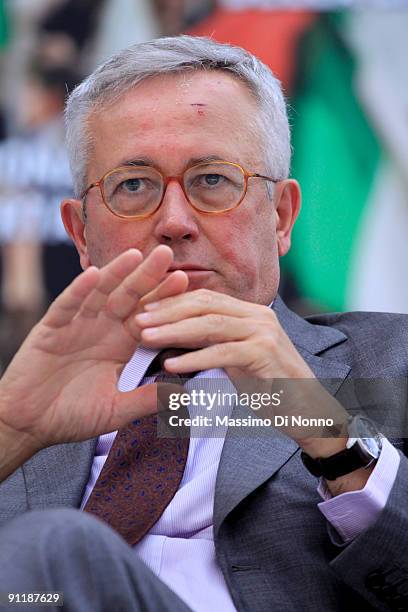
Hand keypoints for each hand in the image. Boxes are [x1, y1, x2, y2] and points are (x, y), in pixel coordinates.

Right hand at [0, 245, 187, 458]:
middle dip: (146, 276)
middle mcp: (101, 329)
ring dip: (115, 274)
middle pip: (127, 297)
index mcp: (119, 344)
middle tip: (166, 254)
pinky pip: (66, 307)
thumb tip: (182, 394)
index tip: (185, 280)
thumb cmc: (71, 416)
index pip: (147, 316)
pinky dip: (79, 291)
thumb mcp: (115, 409)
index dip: (163, 299)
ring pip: (99, 294)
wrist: (29, 425)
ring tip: (135, 255)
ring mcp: (75, 326)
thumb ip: (146, 399)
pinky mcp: (50, 330)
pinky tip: (93, 275)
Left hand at [135, 289, 348, 447]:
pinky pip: (222, 352)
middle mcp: (258, 315)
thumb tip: (174, 338)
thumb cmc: (269, 388)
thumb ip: (212, 344)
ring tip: (146, 338)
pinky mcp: (265, 353)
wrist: (308, 412)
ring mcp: (263, 332)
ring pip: (210, 324)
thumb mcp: (236, 360)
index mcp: (250, 312)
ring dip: (174, 330)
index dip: (172, 302)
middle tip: (137, 321)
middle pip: (204, 304)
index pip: (205, 298)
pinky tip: (171, 365)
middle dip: (167, 311)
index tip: (143, 310)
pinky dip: (194, 358)